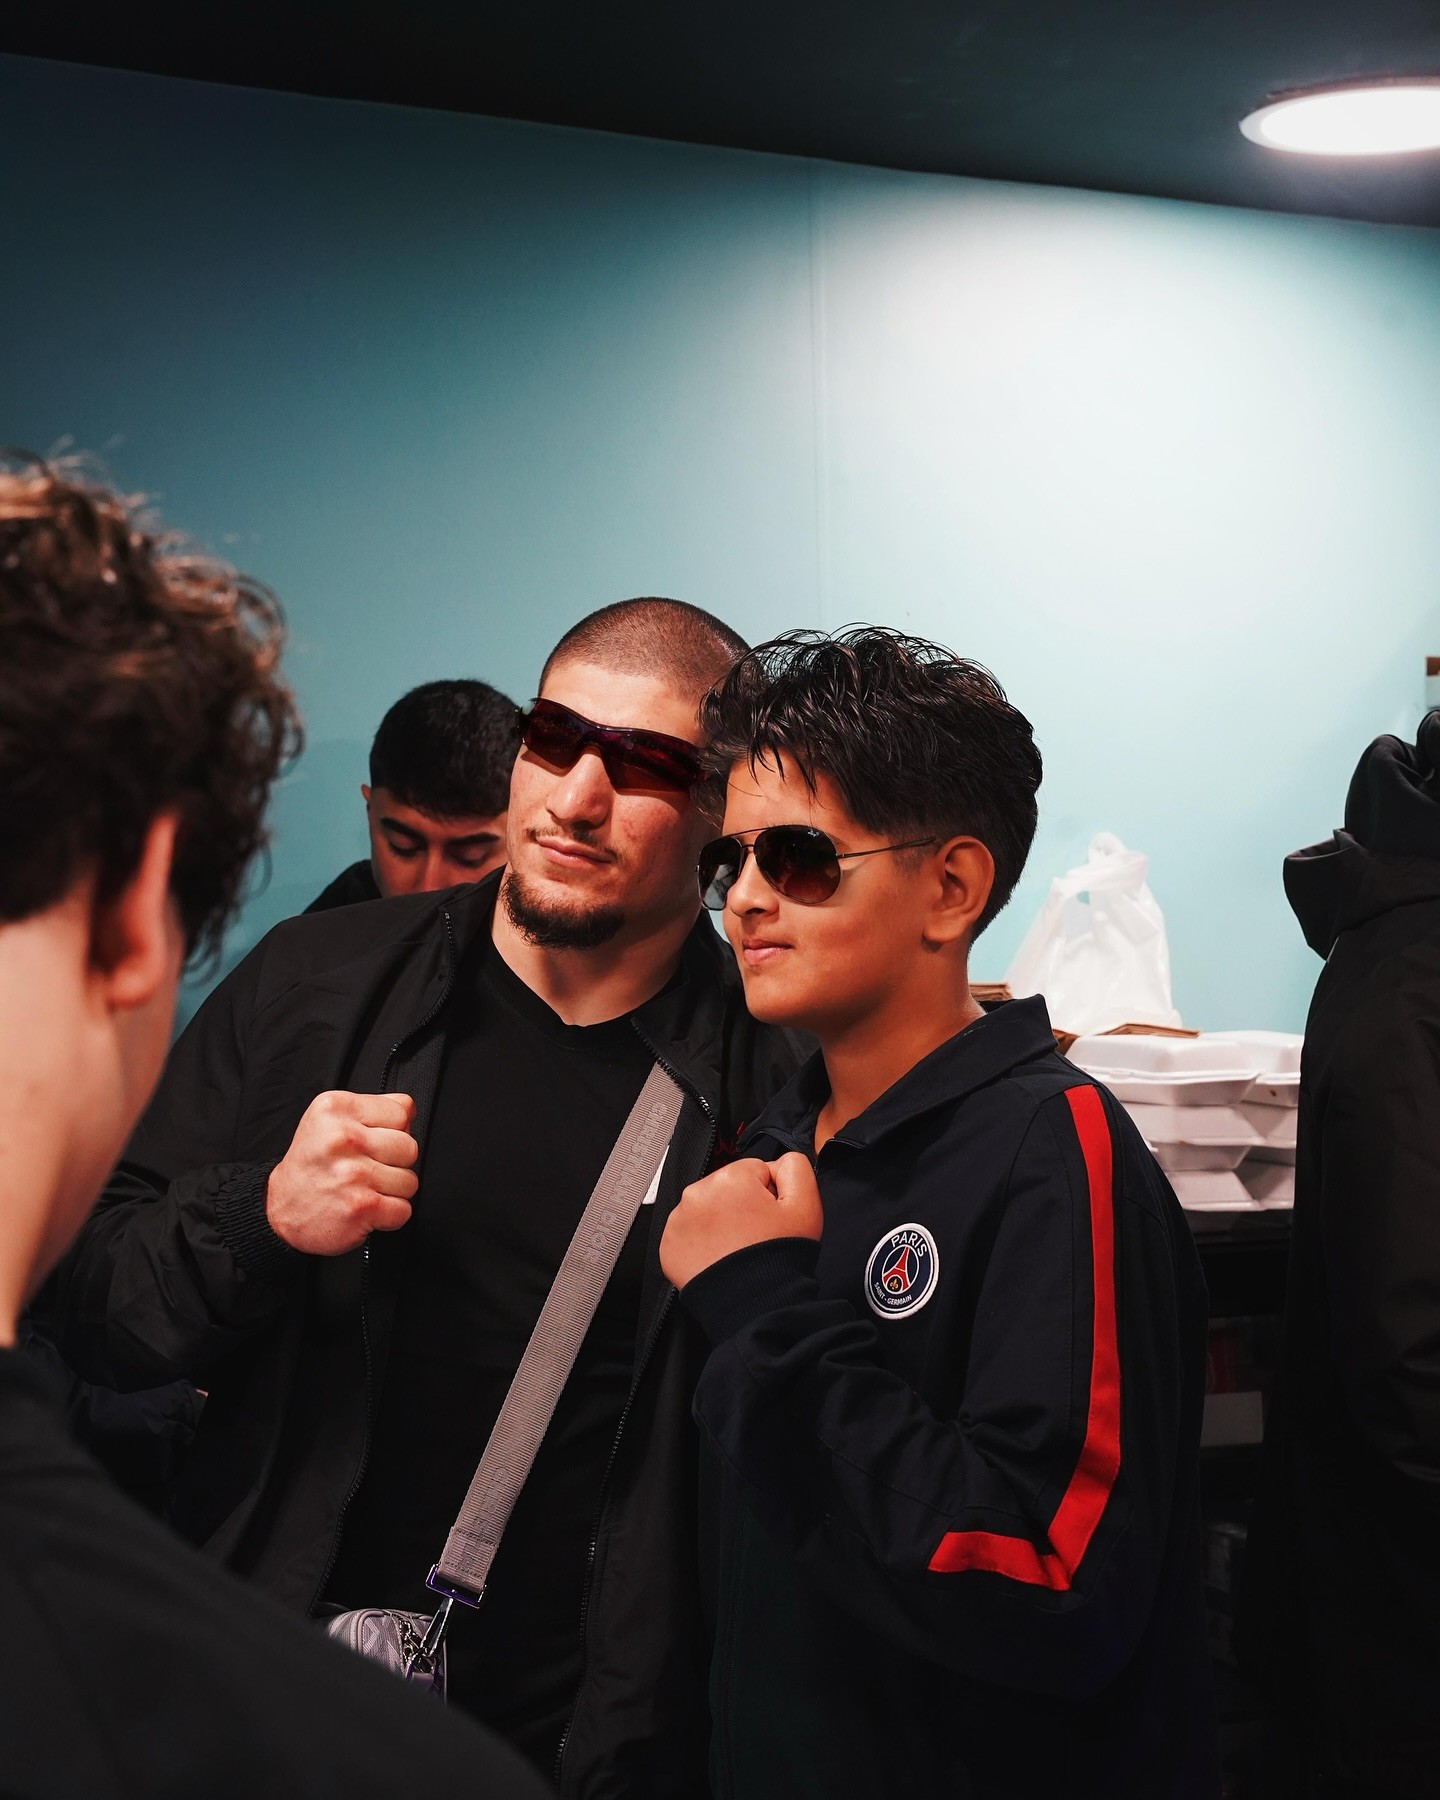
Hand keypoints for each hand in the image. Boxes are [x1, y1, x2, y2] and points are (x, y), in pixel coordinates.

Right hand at [265, 1091, 418, 1255]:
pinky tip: (366, 1207)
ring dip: (392, 1191)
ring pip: (409, 1181)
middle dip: (395, 1163)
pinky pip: (403, 1209)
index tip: (371, 1142)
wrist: (280, 1208)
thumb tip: (409, 1108)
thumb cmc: (312, 1164)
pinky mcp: (361, 1206)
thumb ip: (371, 1108)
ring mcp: (353, 1174)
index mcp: (335, 1108)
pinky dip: (389, 1215)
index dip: (393, 1130)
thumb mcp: (330, 1120)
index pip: (401, 1112)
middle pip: (409, 1147)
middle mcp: (343, 1138)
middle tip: (366, 1168)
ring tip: (363, 1188)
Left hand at [660, 1151, 822, 1289]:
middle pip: (727, 1188)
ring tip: (737, 1249)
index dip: (768, 1195)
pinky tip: (720, 1257)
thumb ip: (795, 1167)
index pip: (754, 1171)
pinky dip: (702, 1243)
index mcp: (730, 1178)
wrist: (756, 1305)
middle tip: (755, 1235)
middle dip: (741, 1206)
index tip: (771, 1218)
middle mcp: (697, 1193)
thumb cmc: (779, 1256)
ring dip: (720, 1223)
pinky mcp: (668, 1245)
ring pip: (707, 1209)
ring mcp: (679, 1220)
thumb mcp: (806, 1204)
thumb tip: (778, 1162)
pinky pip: (689, 1234)